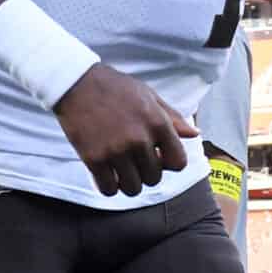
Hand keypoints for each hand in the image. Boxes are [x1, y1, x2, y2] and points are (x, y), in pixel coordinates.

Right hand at [51, 64, 197, 197]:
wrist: (76, 83)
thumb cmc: (116, 88)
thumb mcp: (149, 96)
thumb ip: (172, 118)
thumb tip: (194, 134)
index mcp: (157, 123)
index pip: (178, 162)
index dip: (169, 163)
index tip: (158, 157)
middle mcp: (139, 140)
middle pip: (154, 178)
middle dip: (147, 173)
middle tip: (135, 161)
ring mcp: (116, 151)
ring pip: (133, 188)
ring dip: (129, 183)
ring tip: (121, 170)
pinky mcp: (94, 159)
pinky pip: (108, 189)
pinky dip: (109, 186)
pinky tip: (106, 174)